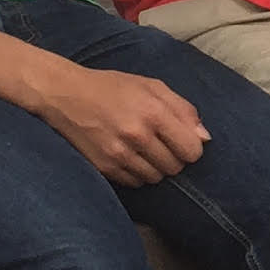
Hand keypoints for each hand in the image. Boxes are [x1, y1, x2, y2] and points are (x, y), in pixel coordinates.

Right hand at [30, 62, 209, 185]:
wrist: (65, 95)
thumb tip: (205, 138)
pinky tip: (130, 157)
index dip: (192, 148)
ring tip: (144, 150)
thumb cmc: (112, 88)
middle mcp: (137, 135)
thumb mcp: (151, 86)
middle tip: (161, 144)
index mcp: (153, 112)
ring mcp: (119, 154)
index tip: (183, 141)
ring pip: (156, 178)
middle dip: (174, 158)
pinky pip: (135, 183)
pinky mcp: (104, 167)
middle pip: (175, 167)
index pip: (192, 150)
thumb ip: (183, 110)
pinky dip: (138, 174)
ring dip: (156, 167)